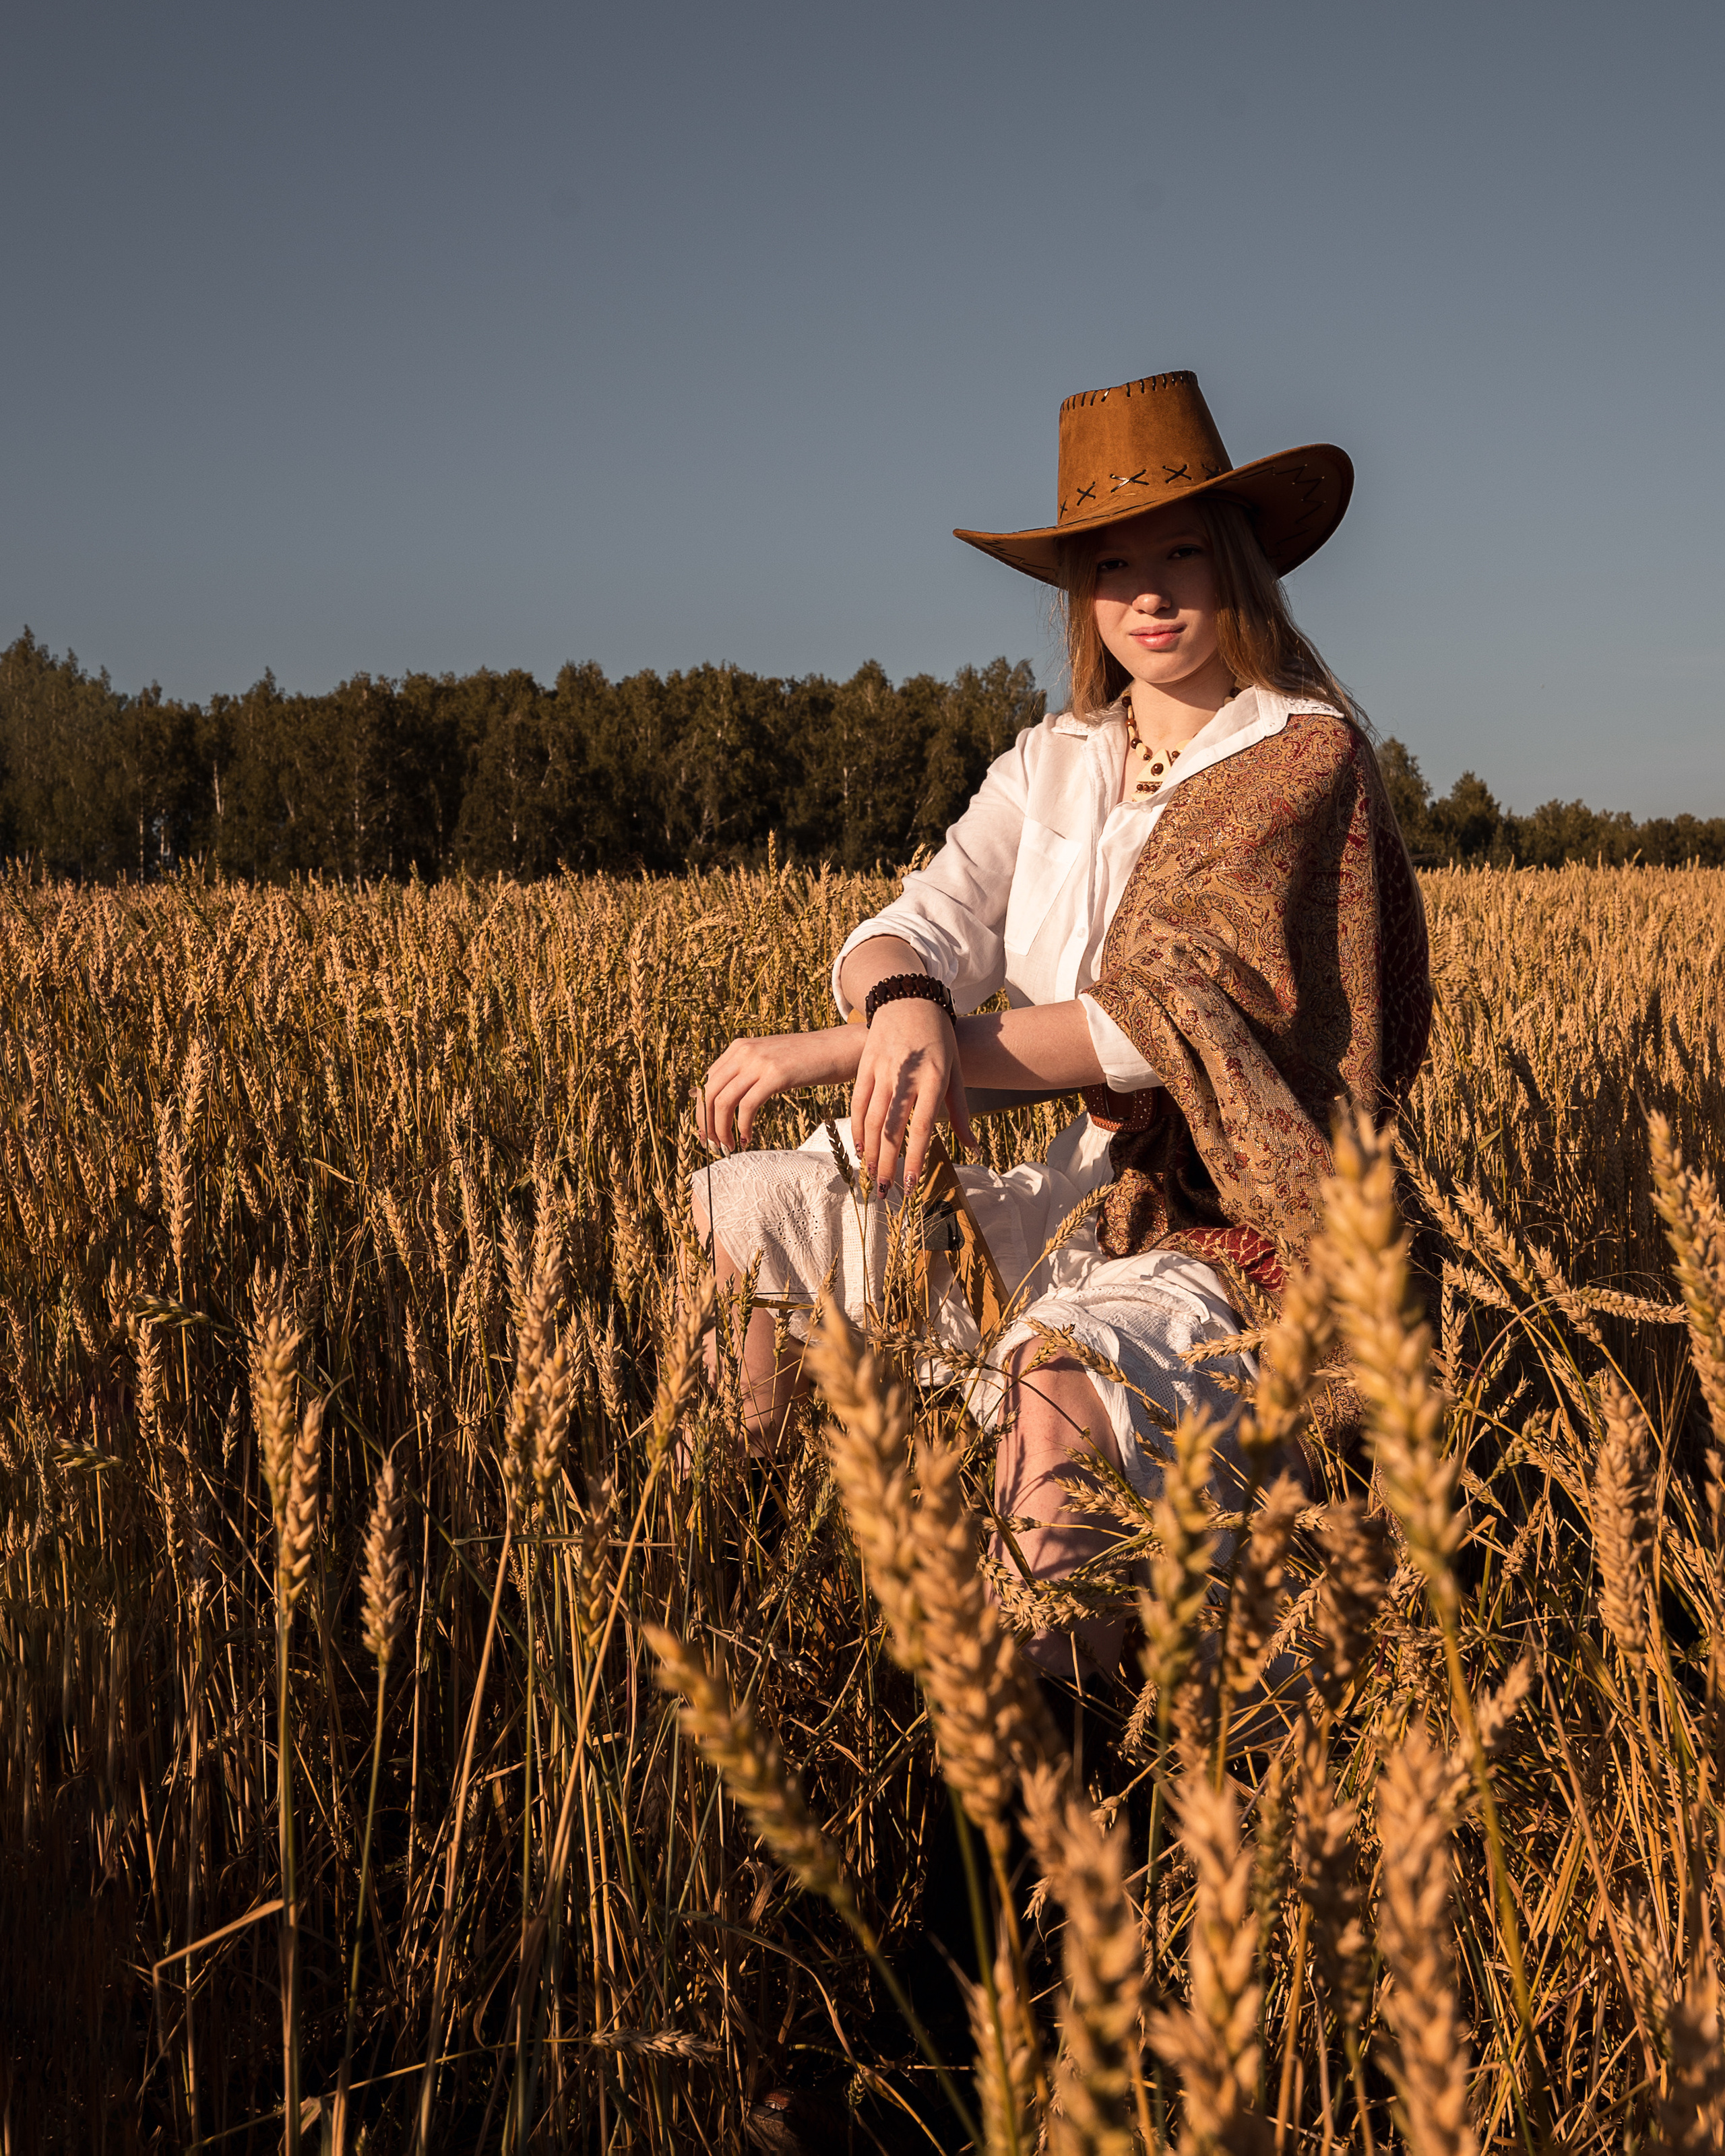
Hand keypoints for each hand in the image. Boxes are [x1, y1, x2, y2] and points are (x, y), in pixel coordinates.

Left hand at [699, 1028, 859, 1154]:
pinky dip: (742, 1127)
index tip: (707, 1133)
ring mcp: (759, 1061)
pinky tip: (748, 1138)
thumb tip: (723, 1100)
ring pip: (724, 1101)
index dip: (702, 1111)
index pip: (706, 1082)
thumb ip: (746, 1074)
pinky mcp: (776, 1074)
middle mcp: (744, 1051)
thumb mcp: (769, 1061)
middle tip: (714, 1145)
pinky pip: (747, 1106)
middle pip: (709, 1093)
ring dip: (722, 1129)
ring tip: (729, 1146)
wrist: (840, 1048)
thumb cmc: (808, 1061)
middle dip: (707, 1124)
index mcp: (738, 1048)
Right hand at [851, 999, 973, 1192]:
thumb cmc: (939, 1038)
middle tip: (885, 1191)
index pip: (923, 1127)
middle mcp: (906, 1077)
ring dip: (870, 1151)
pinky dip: (856, 1128)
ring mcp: (882, 1070)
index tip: (912, 1185)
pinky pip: (858, 1102)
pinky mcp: (865, 1065)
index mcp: (934, 1079)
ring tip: (870, 1176)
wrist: (909, 998)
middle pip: (892, 1129)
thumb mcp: (956, 1071)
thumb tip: (972, 1149)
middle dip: (887, 1163)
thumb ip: (960, 1112)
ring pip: (871, 1119)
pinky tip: (860, 1148)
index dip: (916, 1158)